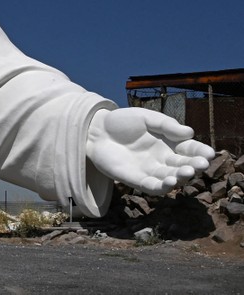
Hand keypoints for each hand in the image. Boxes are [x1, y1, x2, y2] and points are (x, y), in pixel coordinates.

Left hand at [86, 108, 213, 194]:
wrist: (95, 130)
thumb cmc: (123, 122)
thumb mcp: (146, 117)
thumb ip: (166, 125)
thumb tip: (189, 132)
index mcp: (169, 143)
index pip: (190, 150)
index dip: (200, 152)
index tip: (209, 153)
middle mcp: (163, 159)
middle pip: (183, 166)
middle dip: (193, 166)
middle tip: (200, 165)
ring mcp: (151, 170)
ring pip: (171, 178)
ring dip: (180, 178)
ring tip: (185, 173)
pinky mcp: (136, 180)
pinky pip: (152, 187)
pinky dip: (162, 187)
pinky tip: (169, 182)